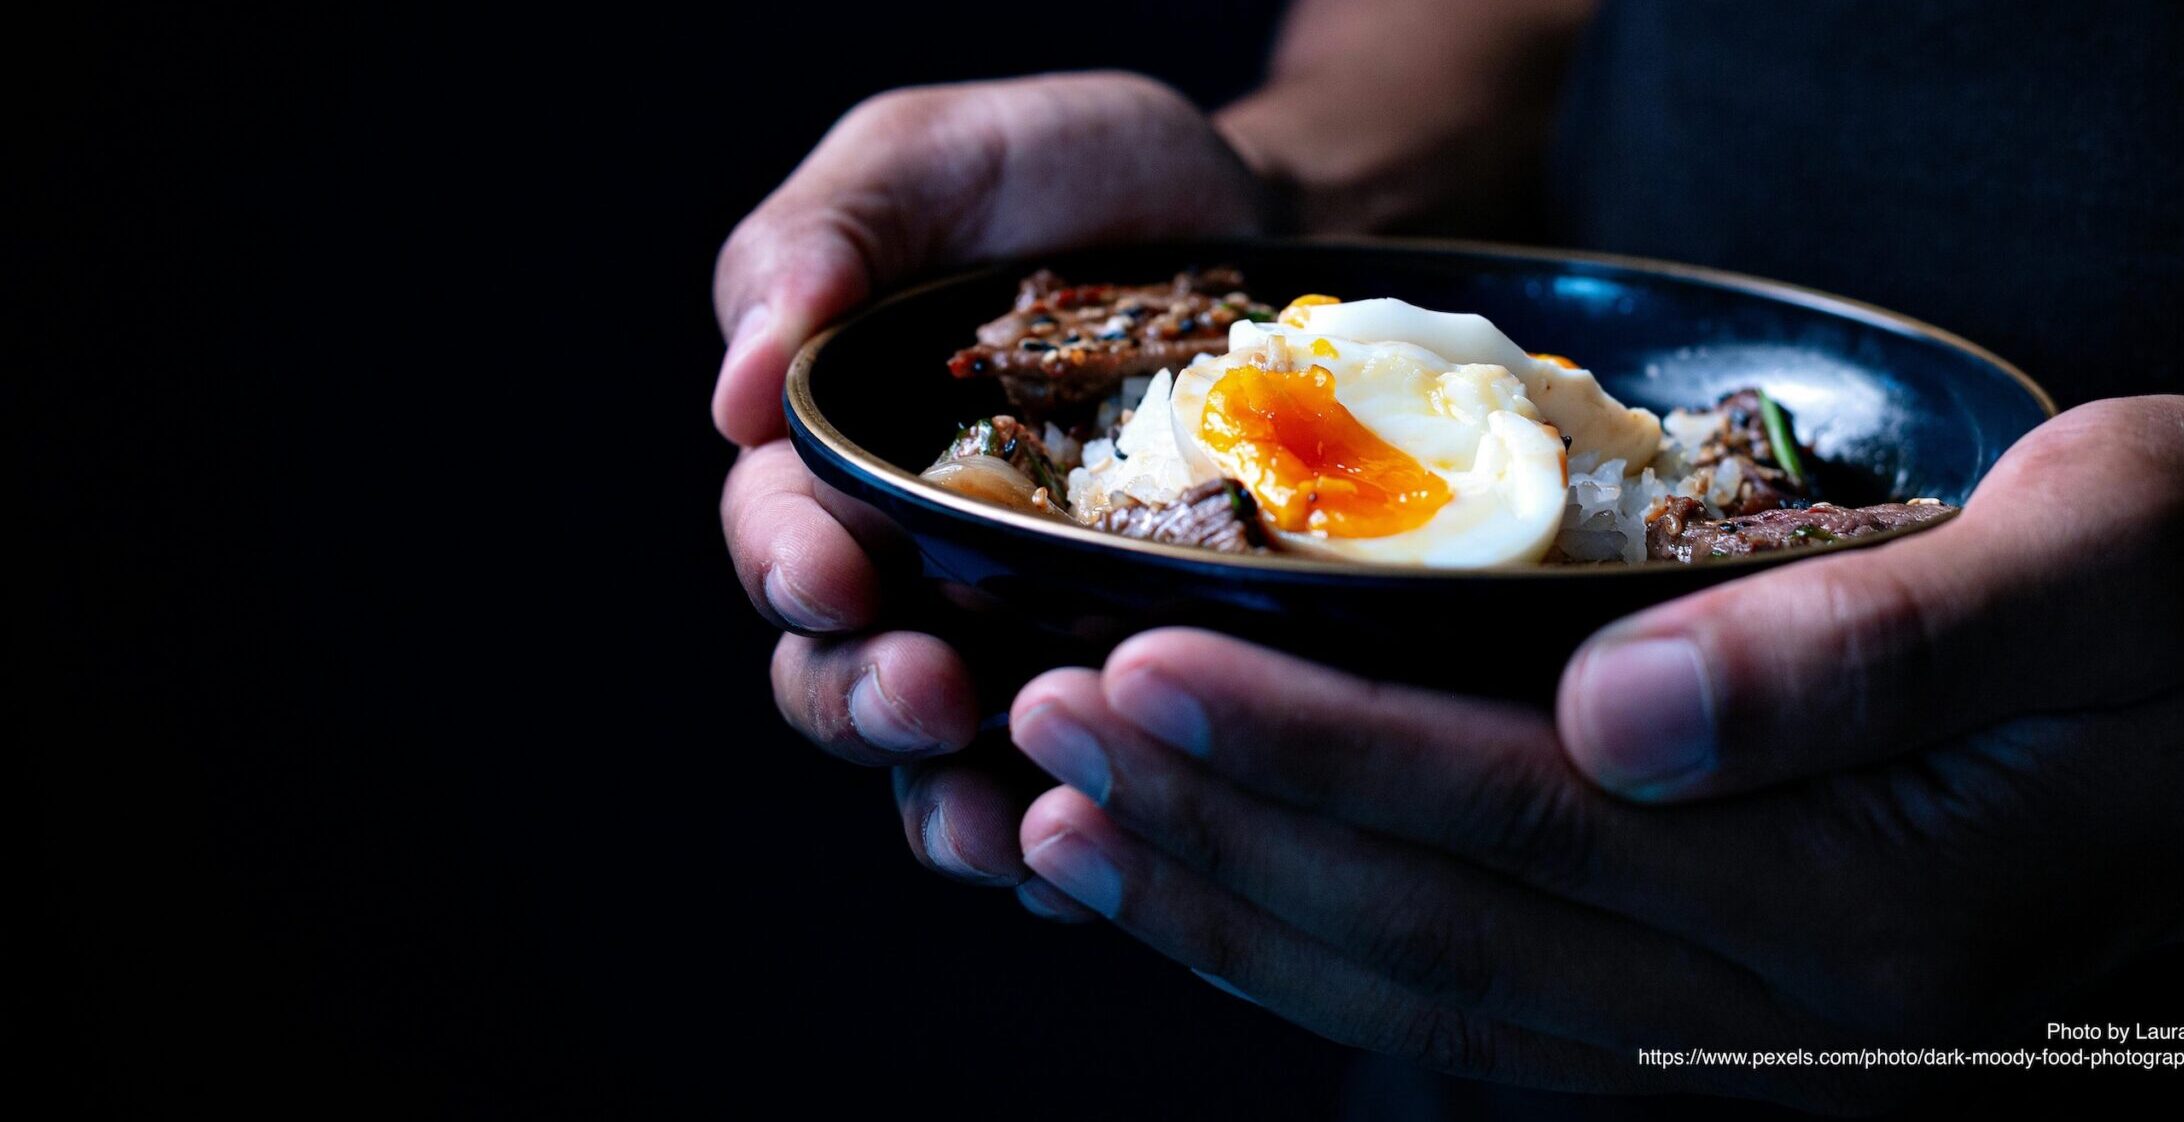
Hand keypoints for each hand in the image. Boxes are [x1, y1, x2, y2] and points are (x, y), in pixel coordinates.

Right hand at [713, 72, 1263, 898]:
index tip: (835, 579)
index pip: (780, 542)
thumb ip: (826, 238)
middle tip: (930, 696)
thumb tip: (736, 383)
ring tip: (1013, 822)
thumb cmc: (1080, 178)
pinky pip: (1099, 785)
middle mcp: (915, 574)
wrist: (1268, 222)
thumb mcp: (940, 158)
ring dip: (964, 804)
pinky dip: (1096, 827)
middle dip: (868, 704)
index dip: (791, 572)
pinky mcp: (1139, 682)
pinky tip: (1122, 836)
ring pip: (954, 767)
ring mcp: (1026, 641)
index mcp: (838, 463)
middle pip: (843, 681)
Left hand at [999, 396, 2183, 1109]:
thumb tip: (1618, 711)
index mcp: (1893, 910)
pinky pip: (1496, 1018)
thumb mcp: (2118, 555)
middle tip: (1052, 727)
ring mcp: (1767, 1062)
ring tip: (1074, 824)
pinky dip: (1335, 958)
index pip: (1535, 828)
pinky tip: (1219, 894)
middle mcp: (1810, 1030)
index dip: (1320, 750)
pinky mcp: (1738, 1040)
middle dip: (1234, 831)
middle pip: (1454, 934)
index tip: (1146, 660)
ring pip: (1446, 1006)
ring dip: (1244, 914)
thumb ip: (1873, 645)